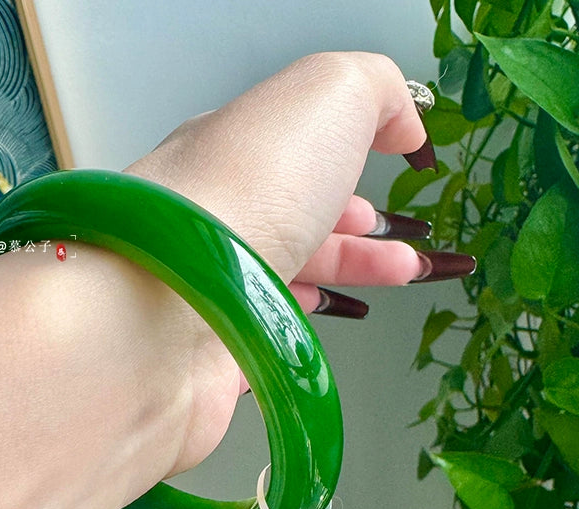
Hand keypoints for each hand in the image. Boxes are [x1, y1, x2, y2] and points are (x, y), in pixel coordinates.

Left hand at [124, 52, 430, 472]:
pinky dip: (308, 320)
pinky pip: (271, 329)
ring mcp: (218, 284)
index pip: (299, 154)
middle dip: (365, 230)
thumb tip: (404, 121)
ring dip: (353, 273)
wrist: (169, 301)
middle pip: (302, 219)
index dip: (352, 164)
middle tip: (409, 246)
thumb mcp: (327, 96)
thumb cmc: (242, 195)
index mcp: (235, 152)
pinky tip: (330, 315)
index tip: (399, 174)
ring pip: (294, 274)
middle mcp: (220, 217)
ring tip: (405, 275)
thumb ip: (375, 91)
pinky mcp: (220, 345)